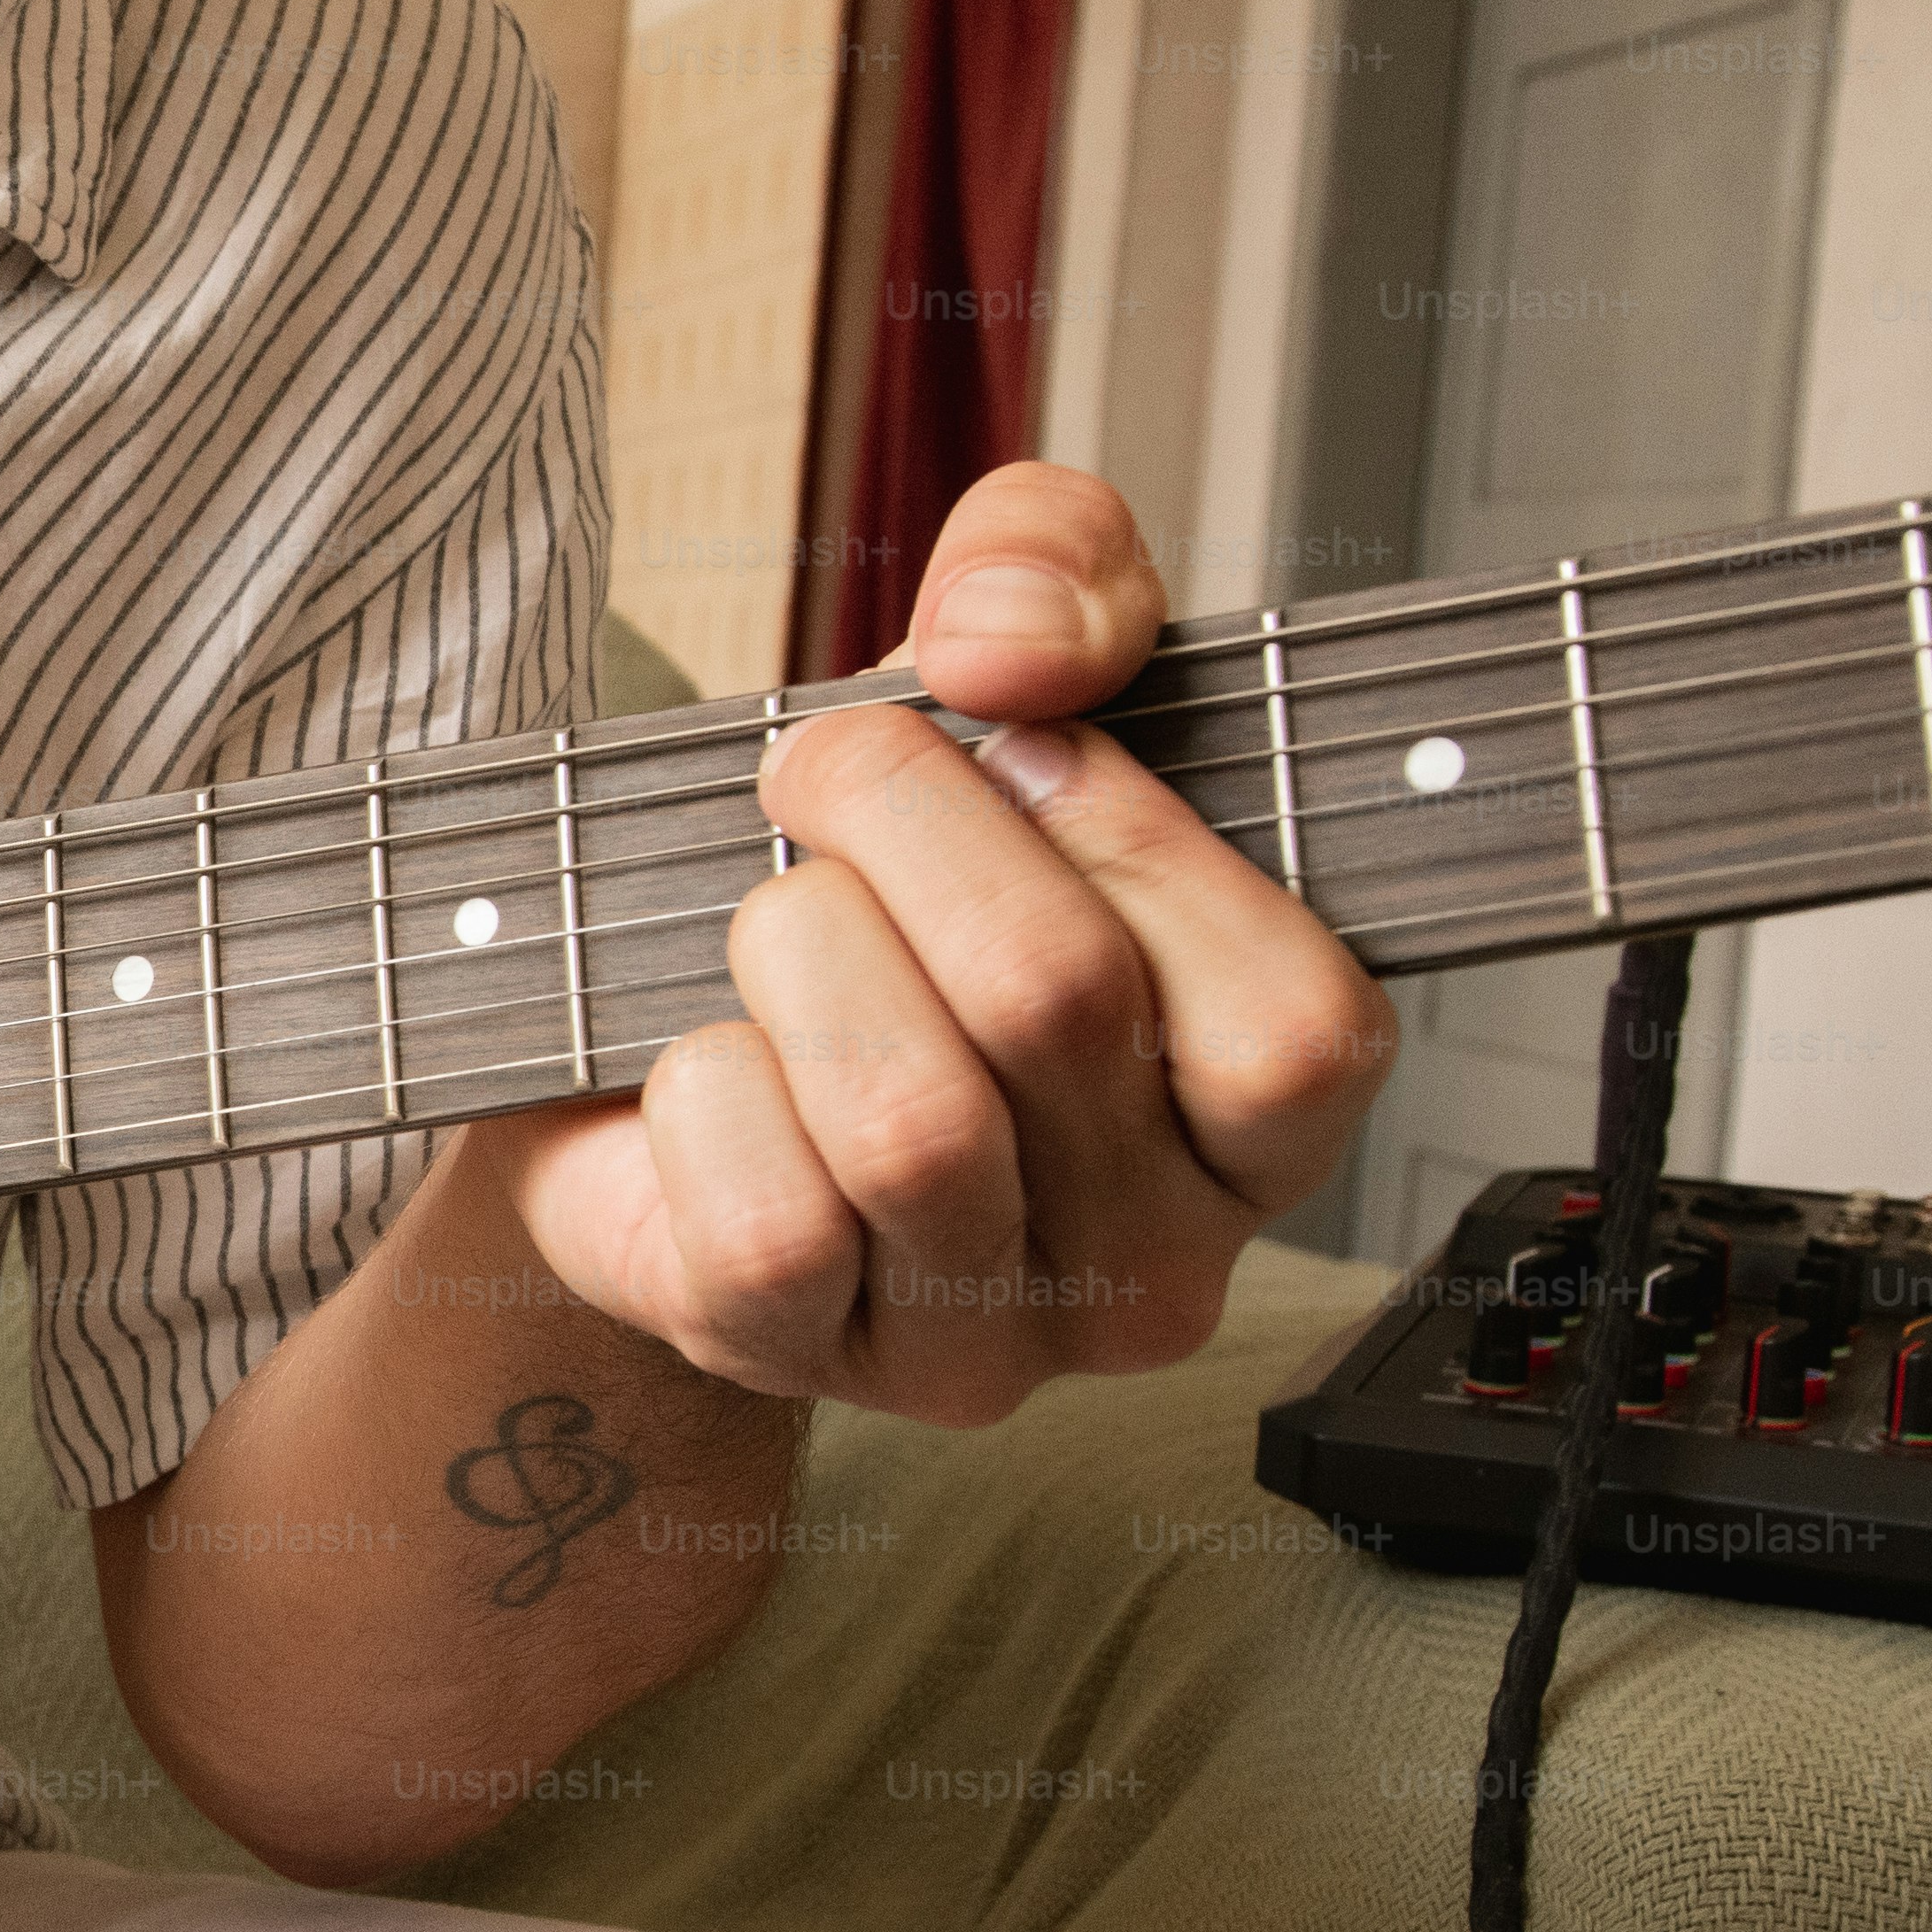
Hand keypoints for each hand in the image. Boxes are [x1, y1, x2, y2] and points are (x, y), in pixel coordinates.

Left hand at [473, 462, 1397, 1425]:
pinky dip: (704, 1090)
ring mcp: (986, 1344)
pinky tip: (713, 1065)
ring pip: (908, 1119)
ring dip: (794, 949)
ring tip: (771, 920)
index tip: (1012, 747)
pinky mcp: (800, 1363)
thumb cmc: (876, 872)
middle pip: (1056, 1005)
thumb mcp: (995, 663)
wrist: (641, 1014)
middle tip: (822, 772)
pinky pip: (766, 1218)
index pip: (1290, 1018)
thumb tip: (1008, 644)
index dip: (1128, 836)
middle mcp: (1157, 1266)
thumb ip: (1057, 568)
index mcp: (1266, 1122)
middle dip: (900, 825)